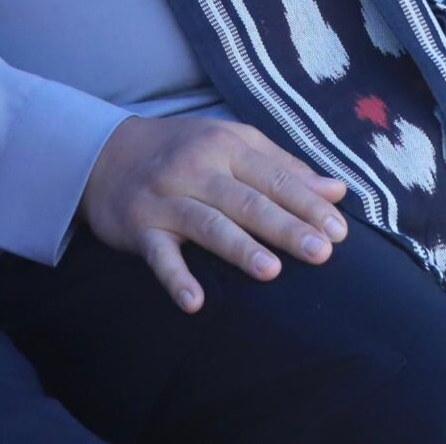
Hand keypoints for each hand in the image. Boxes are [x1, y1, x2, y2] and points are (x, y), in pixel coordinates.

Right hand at [81, 115, 348, 313]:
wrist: (106, 153)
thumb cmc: (183, 149)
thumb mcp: (232, 143)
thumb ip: (283, 167)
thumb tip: (336, 190)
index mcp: (227, 146)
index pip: (275, 178)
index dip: (308, 204)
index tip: (339, 230)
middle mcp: (198, 170)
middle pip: (248, 201)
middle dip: (285, 226)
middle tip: (321, 252)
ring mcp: (167, 200)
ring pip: (208, 224)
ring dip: (239, 248)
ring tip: (271, 271)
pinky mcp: (140, 228)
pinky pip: (160, 256)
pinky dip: (176, 278)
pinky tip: (195, 302)